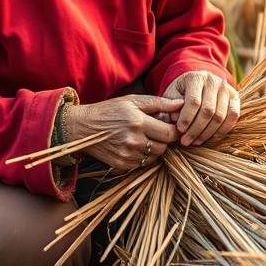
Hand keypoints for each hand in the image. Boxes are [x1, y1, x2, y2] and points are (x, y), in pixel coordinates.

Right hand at [64, 94, 182, 172]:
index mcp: (138, 122)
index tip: (169, 126)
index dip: (173, 130)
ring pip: (155, 157)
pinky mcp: (122, 165)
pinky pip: (143, 164)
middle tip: (156, 132)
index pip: (170, 133)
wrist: (84, 128)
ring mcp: (127, 155)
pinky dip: (143, 156)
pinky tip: (135, 146)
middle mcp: (133, 140)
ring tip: (145, 138)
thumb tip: (181, 104)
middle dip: (164, 140)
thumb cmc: (110, 111)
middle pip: (164, 147)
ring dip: (155, 149)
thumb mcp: (133, 101)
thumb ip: (159, 103)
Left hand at [163, 72, 239, 147]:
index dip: (187, 118)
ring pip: (220, 115)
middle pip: (208, 110)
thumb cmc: (180, 93)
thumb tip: (176, 118)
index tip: (179, 130)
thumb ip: (169, 106)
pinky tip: (212, 137)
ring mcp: (226, 88)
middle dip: (196, 129)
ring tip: (196, 142)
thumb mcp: (170, 95)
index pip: (193, 101)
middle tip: (186, 141)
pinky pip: (233, 115)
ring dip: (208, 133)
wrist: (195, 86)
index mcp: (195, 77)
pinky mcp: (234, 97)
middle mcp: (213, 80)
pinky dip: (223, 129)